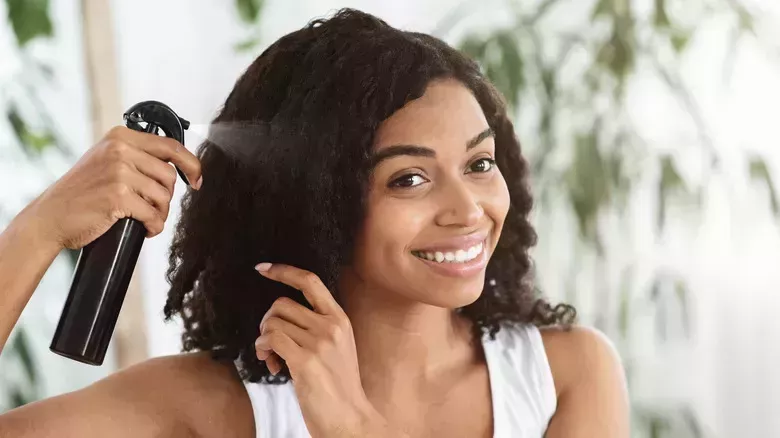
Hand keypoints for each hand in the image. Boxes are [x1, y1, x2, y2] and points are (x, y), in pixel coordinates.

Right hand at [23, 126, 202, 249]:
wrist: (50, 216)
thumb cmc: (81, 192)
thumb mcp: (106, 161)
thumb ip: (136, 156)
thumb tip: (177, 167)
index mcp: (120, 137)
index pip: (171, 146)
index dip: (191, 165)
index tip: (197, 180)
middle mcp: (119, 150)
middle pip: (170, 175)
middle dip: (167, 196)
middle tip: (155, 208)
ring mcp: (118, 172)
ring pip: (164, 196)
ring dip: (160, 213)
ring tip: (147, 219)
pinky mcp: (118, 197)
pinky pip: (153, 215)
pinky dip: (154, 226)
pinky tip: (145, 229)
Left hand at [254, 263, 385, 436]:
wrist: (349, 419)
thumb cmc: (338, 387)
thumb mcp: (338, 347)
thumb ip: (319, 326)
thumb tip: (282, 315)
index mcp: (340, 319)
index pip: (310, 281)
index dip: (283, 271)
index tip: (263, 269)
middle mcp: (330, 326)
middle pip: (282, 303)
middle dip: (267, 320)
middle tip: (270, 343)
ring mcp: (318, 343)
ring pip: (272, 322)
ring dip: (263, 339)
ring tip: (272, 358)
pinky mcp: (305, 361)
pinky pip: (270, 340)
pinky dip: (263, 350)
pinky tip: (272, 365)